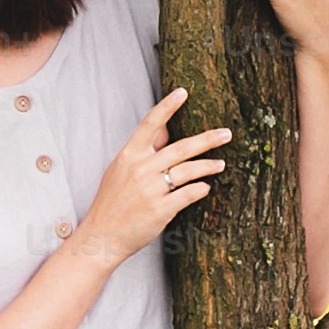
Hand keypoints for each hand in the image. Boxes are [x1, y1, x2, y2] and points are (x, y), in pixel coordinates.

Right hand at [75, 88, 229, 265]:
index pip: (149, 124)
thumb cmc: (111, 203)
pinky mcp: (161, 210)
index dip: (167, 107)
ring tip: (220, 164)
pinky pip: (188, 194)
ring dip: (208, 166)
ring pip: (189, 171)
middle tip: (226, 133)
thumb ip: (142, 150)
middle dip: (207, 139)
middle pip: (181, 148)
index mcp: (129, 156)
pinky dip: (199, 189)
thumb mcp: (119, 170)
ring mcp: (151, 190)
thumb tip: (163, 129)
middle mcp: (141, 169)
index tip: (183, 92)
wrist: (101, 236)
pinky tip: (205, 187)